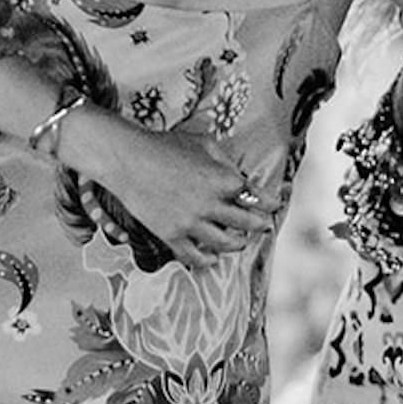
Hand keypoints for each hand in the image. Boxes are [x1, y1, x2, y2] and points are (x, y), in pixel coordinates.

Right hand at [89, 125, 274, 269]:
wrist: (128, 159)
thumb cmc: (165, 145)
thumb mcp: (203, 143)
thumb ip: (226, 162)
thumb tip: (240, 178)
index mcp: (223, 179)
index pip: (257, 197)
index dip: (270, 202)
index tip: (274, 205)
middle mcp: (211, 204)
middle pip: (247, 223)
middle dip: (259, 225)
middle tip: (264, 226)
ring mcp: (191, 222)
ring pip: (226, 243)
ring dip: (238, 243)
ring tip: (240, 242)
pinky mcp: (172, 234)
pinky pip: (195, 256)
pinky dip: (208, 259)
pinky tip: (212, 257)